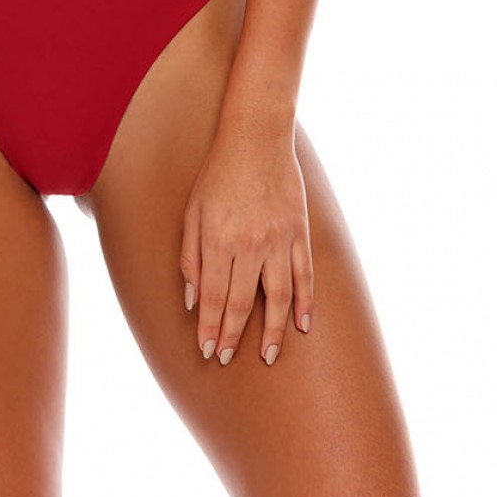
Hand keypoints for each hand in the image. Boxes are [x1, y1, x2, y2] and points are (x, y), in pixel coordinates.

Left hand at [180, 124, 313, 366]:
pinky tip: (303, 325)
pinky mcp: (299, 232)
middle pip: (243, 303)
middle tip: (228, 359)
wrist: (257, 137)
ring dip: (274, 331)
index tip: (208, 351)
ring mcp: (278, 239)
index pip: (214, 297)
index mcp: (219, 239)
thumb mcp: (192, 211)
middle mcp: (250, 244)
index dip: (211, 328)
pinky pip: (305, 275)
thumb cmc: (218, 174)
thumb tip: (193, 299)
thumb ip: (190, 256)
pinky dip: (305, 303)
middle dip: (234, 336)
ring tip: (269, 356)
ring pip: (278, 297)